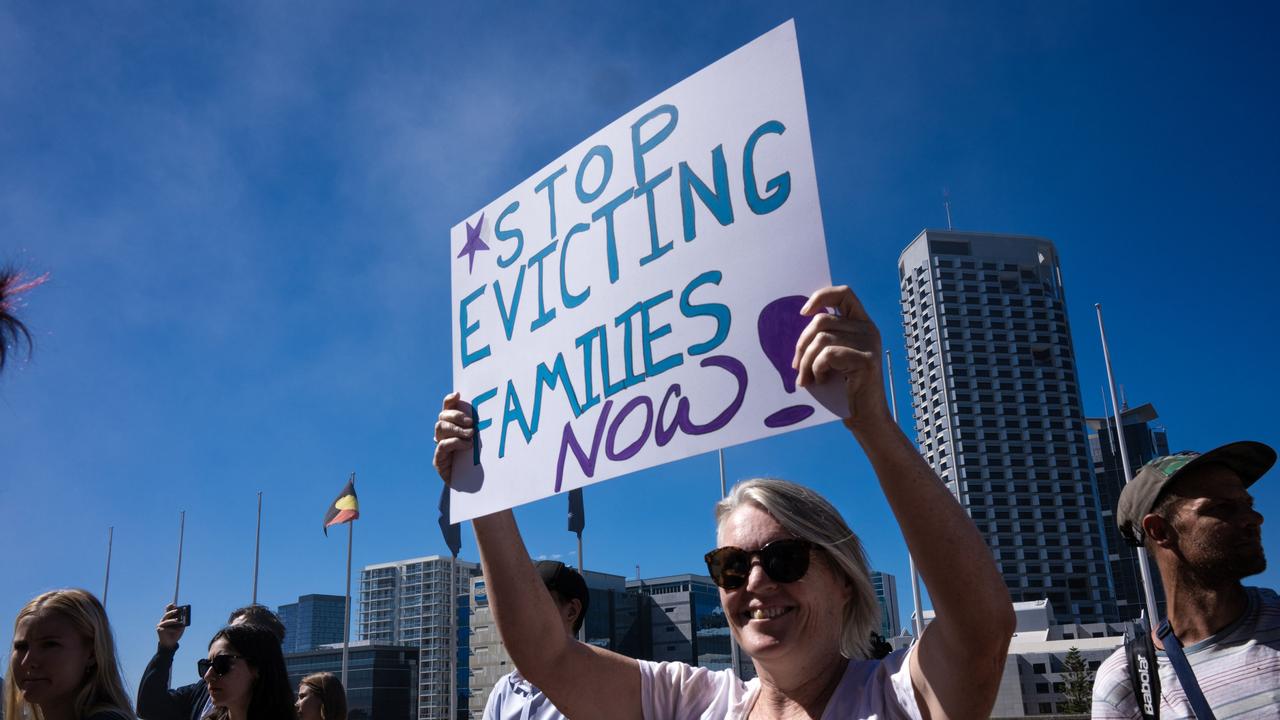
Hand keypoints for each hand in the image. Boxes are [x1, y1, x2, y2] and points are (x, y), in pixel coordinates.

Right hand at [156, 604, 185, 648]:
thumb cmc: (176, 634)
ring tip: (177, 620)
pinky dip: (172, 629)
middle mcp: (164, 620)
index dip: (170, 606)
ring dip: (172, 620)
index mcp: (168, 618)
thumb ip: (182, 621)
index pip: (168, 610)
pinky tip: (175, 631)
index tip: (173, 603)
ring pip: (166, 620)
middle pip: (166, 614)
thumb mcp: (181, 627)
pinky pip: (166, 628)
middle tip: (177, 610)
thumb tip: (184, 616)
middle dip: (172, 611)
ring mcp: (160, 624)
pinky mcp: (159, 629)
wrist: (171, 643)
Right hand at [432, 391, 474, 484]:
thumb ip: (479, 428)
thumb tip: (492, 409)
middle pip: (442, 416)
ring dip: (456, 428)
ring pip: (440, 428)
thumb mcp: (482, 441)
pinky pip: (443, 445)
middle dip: (456, 416)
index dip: (450, 400)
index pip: (447, 408)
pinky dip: (455, 442)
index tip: (457, 394)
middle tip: (471, 422)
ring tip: (470, 434)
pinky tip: (466, 445)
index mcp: (453, 426)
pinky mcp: (438, 460)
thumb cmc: (481, 459)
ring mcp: (439, 446)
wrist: (474, 485)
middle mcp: (443, 434)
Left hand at [792, 285, 891, 428]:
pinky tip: (820, 381)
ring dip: (806, 361)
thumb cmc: (842, 389)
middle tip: (796, 367)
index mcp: (861, 324)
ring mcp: (870, 343)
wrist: (865, 418)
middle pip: (821, 320)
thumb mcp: (832, 359)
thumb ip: (823, 339)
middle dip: (802, 344)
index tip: (803, 313)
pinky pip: (828, 354)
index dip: (821, 296)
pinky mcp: (866, 359)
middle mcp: (869, 329)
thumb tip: (797, 328)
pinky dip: (817, 369)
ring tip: (806, 379)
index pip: (844, 293)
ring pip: (821, 339)